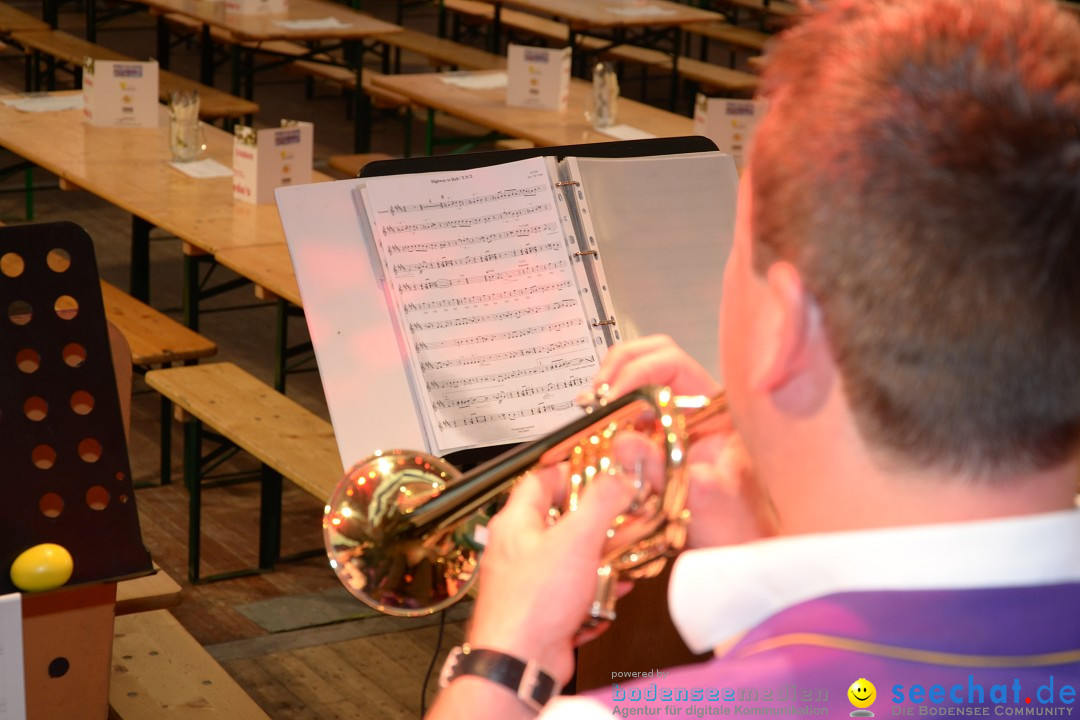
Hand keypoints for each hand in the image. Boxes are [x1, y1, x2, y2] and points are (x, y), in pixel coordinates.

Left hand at [466, 466, 636, 687]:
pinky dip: (595, 594)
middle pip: (559, 522)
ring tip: (623, 558)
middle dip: (595, 522)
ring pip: (569, 560)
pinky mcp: (541, 611)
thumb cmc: (531, 604)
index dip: (571, 473)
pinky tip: (612, 596)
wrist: (520, 663)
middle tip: (619, 519)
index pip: (540, 480)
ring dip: (599, 561)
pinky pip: (572, 594)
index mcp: (517, 523)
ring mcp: (527, 582)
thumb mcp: (576, 540)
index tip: (599, 474)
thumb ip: (600, 503)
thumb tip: (618, 478)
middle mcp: (517, 550)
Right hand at [592, 335, 775, 547]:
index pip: (671, 363)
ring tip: (593, 415)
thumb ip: (663, 470)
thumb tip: (622, 441)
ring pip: (635, 385)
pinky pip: (626, 418)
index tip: (612, 397)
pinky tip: (597, 436)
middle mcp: (693, 410)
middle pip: (650, 359)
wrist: (742, 555)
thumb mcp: (702, 500)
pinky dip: (606, 420)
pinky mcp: (655, 444)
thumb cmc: (740, 529)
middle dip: (616, 371)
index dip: (637, 372)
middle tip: (595, 398)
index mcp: (715, 409)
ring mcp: (673, 425)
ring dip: (609, 393)